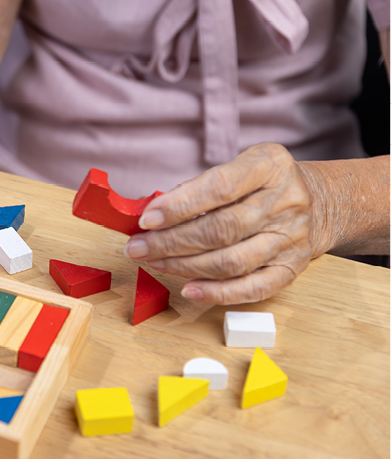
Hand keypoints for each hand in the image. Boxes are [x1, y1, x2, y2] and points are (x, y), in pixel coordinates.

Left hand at [122, 143, 326, 304]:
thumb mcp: (239, 165)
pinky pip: (252, 288)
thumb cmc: (262, 183)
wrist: (320, 201)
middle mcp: (285, 202)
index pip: (219, 188)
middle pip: (221, 229)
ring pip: (231, 261)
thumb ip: (199, 186)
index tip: (146, 219)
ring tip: (154, 262)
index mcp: (269, 166)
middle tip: (138, 247)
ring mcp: (291, 238)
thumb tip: (154, 213)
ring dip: (184, 266)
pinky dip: (217, 293)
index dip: (179, 206)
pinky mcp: (292, 268)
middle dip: (171, 241)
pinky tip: (188, 289)